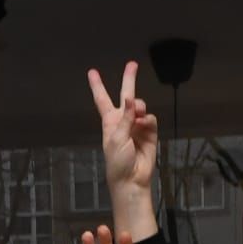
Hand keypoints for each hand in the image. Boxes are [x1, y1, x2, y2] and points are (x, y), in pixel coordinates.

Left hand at [88, 62, 158, 237]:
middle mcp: (123, 121)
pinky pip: (150, 118)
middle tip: (133, 64)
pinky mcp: (150, 132)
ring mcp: (137, 125)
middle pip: (126, 95)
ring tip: (138, 115)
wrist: (132, 179)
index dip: (97, 86)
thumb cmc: (117, 162)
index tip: (92, 71)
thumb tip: (131, 99)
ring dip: (139, 107)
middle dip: (129, 79)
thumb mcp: (116, 139)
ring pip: (140, 106)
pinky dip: (147, 119)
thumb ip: (125, 118)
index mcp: (110, 122)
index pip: (102, 100)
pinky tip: (144, 124)